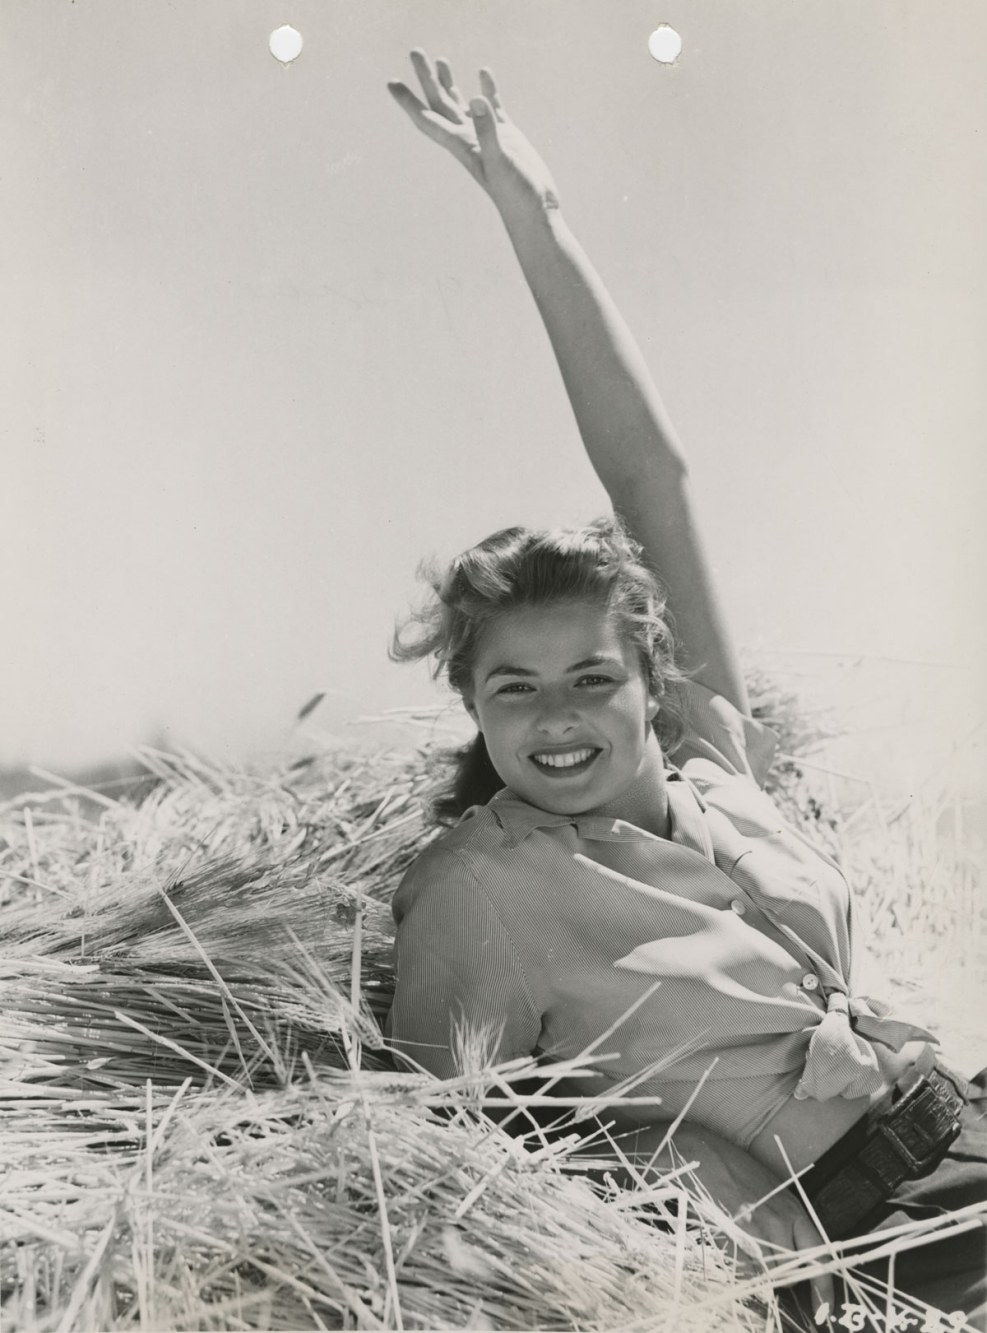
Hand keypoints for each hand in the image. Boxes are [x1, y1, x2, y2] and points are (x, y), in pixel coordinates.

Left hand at [388, 50, 559, 217]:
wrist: (535, 211)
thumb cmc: (516, 193)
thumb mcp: (501, 160)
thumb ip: (488, 130)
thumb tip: (476, 99)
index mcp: (461, 144)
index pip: (427, 118)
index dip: (408, 102)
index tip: (391, 83)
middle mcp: (469, 138)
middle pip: (440, 103)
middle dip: (426, 79)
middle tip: (415, 51)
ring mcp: (488, 136)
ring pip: (461, 104)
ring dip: (449, 83)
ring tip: (440, 60)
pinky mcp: (507, 136)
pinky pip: (492, 107)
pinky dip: (487, 89)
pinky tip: (483, 73)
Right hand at [696, 1145, 834, 1313]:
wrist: (702, 1155)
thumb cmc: (735, 1169)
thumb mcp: (771, 1191)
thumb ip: (786, 1221)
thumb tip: (792, 1254)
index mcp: (793, 1209)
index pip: (819, 1254)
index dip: (823, 1287)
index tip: (824, 1309)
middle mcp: (779, 1222)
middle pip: (791, 1271)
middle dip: (783, 1277)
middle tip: (768, 1264)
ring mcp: (756, 1229)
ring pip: (768, 1274)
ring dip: (761, 1273)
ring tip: (748, 1252)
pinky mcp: (733, 1234)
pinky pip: (746, 1269)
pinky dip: (743, 1270)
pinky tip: (734, 1251)